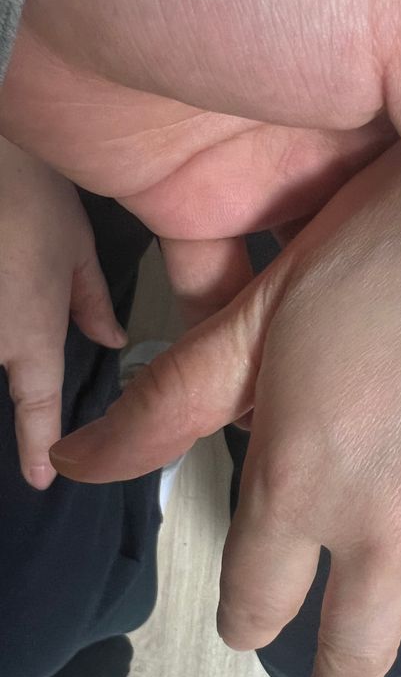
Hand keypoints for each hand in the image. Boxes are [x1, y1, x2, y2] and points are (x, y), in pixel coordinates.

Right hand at [0, 140, 125, 488]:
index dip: (36, 447)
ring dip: (6, 351)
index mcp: (29, 339)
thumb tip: (112, 342)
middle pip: (5, 377)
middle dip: (17, 383)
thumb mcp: (75, 252)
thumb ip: (91, 305)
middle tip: (38, 364)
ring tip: (22, 303)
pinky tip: (7, 297)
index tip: (40, 479)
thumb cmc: (31, 197)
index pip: (35, 409)